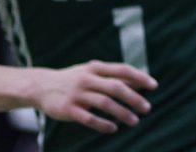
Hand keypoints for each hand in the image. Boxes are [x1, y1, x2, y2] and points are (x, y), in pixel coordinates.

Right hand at [31, 60, 155, 131]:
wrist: (41, 86)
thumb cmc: (73, 79)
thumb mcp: (92, 72)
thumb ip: (113, 76)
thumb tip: (139, 81)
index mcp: (95, 68)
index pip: (122, 70)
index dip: (139, 77)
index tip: (154, 86)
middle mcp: (87, 79)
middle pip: (116, 87)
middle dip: (134, 98)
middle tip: (147, 108)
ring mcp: (77, 94)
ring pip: (104, 103)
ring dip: (122, 113)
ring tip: (135, 121)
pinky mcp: (68, 109)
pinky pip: (88, 118)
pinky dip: (103, 124)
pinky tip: (113, 128)